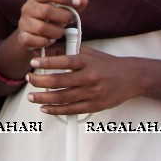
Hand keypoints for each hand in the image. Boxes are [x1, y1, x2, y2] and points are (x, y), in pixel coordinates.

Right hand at [16, 0, 86, 52]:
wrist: (33, 33)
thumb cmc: (51, 18)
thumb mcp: (62, 9)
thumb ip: (74, 5)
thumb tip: (84, 0)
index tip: (77, 3)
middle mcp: (27, 7)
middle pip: (46, 11)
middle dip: (63, 17)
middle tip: (70, 20)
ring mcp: (23, 22)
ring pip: (41, 28)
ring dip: (56, 32)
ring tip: (60, 32)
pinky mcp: (22, 37)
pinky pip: (34, 40)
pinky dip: (45, 42)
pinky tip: (50, 41)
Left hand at [25, 46, 140, 115]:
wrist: (132, 78)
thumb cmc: (106, 64)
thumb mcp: (88, 53)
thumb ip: (68, 51)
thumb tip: (46, 50)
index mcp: (87, 62)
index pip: (63, 61)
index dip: (46, 62)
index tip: (33, 63)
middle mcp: (89, 77)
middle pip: (59, 81)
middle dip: (40, 81)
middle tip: (29, 79)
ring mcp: (92, 93)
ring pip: (62, 97)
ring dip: (43, 98)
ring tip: (31, 96)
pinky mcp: (95, 106)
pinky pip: (71, 110)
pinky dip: (56, 110)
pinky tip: (45, 108)